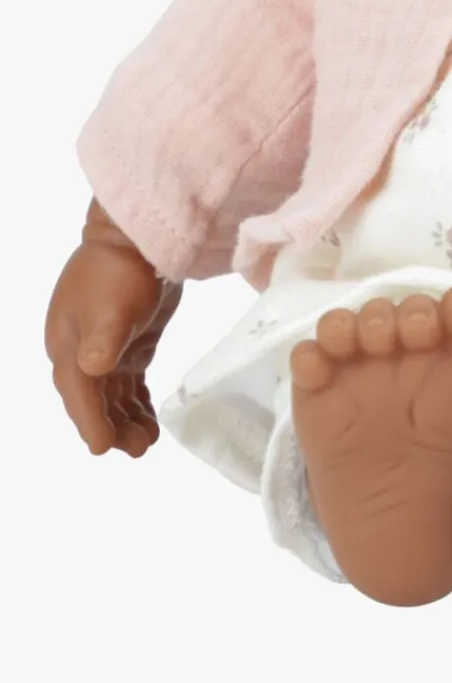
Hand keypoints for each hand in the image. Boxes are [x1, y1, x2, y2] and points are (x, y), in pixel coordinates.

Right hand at [45, 231, 181, 456]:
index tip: (102, 447)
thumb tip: (92, 370)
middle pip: (93, 400)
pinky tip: (147, 420)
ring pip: (112, 396)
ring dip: (126, 420)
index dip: (89, 421)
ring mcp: (105, 348)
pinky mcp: (129, 343)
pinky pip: (128, 384)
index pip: (78, 392)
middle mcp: (80, 352)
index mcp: (67, 345)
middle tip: (138, 448)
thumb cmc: (120, 271)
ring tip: (148, 441)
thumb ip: (103, 341)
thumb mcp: (111, 306)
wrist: (138, 238)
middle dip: (112, 426)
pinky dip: (136, 403)